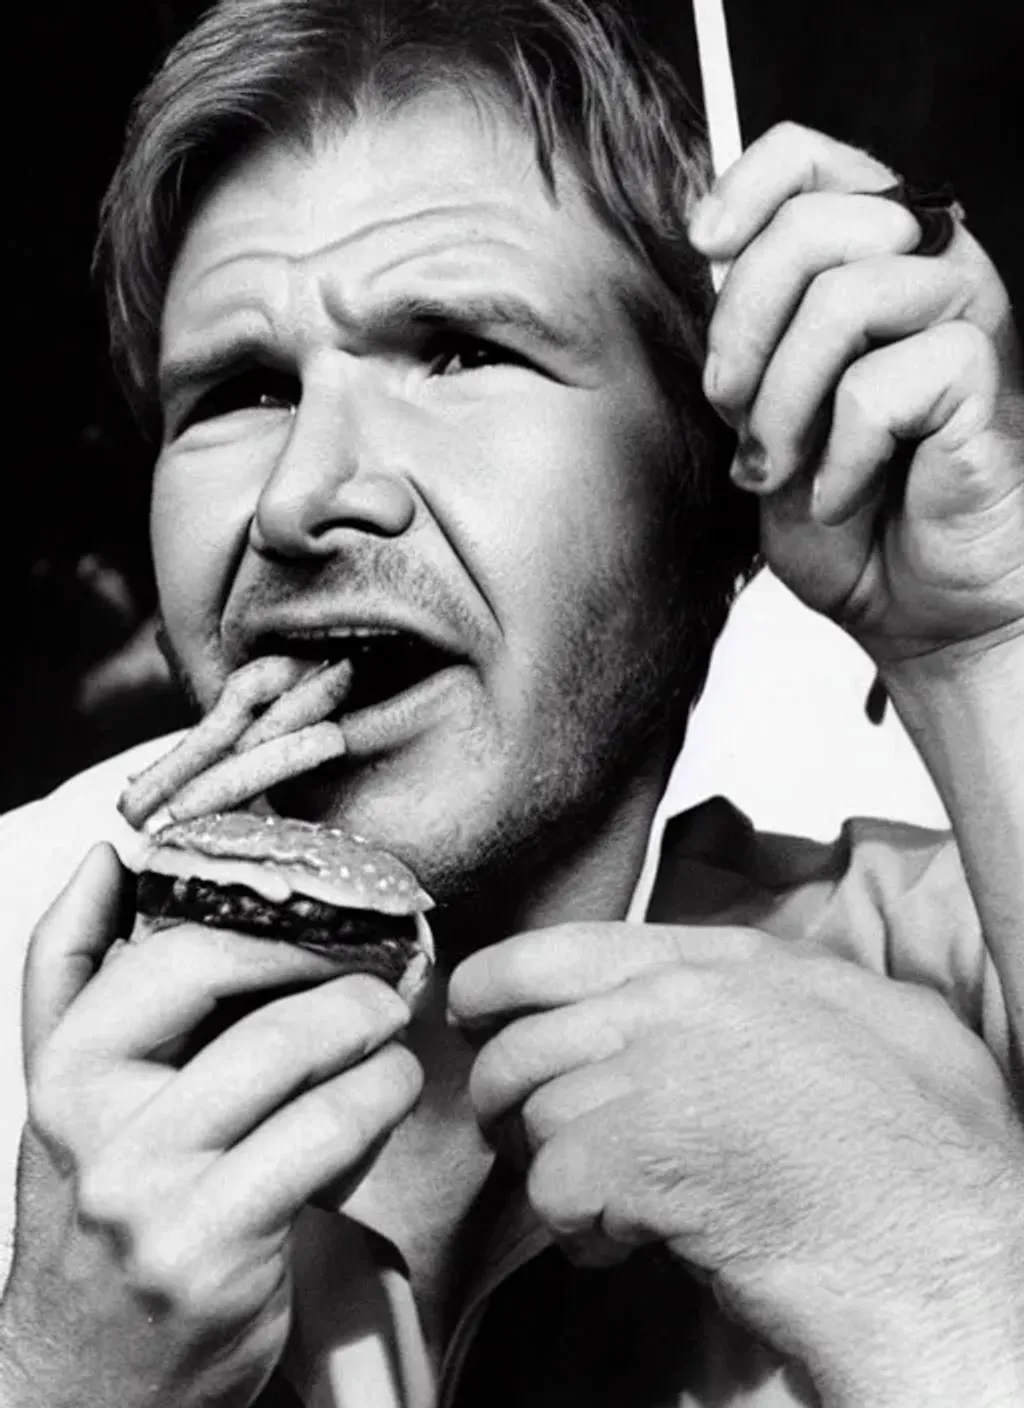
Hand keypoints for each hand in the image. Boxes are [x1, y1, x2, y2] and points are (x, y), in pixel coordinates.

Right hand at [0, 845, 421, 1407]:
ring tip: (391, 1025)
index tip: (318, 910)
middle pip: (225, 980)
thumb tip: (109, 860)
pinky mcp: (217, 1250)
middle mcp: (98, 1128)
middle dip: (323, 958)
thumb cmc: (96, 1215)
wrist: (84, 1383)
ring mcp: (154, 1194)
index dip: (255, 918)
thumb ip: (72, 973)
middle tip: (378, 962)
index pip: (161, 949)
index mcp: (65, 1072)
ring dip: (367, 1024)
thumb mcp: (65, 1094)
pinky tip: (388, 1090)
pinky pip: (327, 1133)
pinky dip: (378, 1095)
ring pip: (288, 1051)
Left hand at [449, 923, 1023, 1406]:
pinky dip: (575, 1228)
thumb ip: (784, 983)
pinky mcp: (633, 1157)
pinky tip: (621, 1244)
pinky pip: (553, 1188)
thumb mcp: (869, 1011)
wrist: (940, 1234)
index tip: (474, 1014)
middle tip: (521, 1138)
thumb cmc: (919, 1137)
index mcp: (725, 960)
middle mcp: (674, 1000)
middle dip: (505, 1097)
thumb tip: (734, 983)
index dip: (497, 984)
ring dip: (551, 1172)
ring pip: (535, 1117)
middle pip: (524, 1040)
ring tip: (602, 1207)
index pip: (561, 950)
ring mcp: (650, 1072)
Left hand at [689, 122, 1023, 666]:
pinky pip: (880, 386)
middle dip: (743, 334)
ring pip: (843, 300)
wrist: (915, 603)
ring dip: (785, 407)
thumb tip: (711, 253)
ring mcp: (964, 313)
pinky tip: (845, 494)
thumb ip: (746, 332)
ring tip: (784, 468)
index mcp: (869, 254)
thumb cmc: (848, 509)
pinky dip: (841, 460)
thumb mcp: (764, 411)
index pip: (807, 156)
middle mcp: (925, 263)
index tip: (704, 247)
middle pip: (808, 225)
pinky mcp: (986, 375)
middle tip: (736, 414)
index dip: (743, 188)